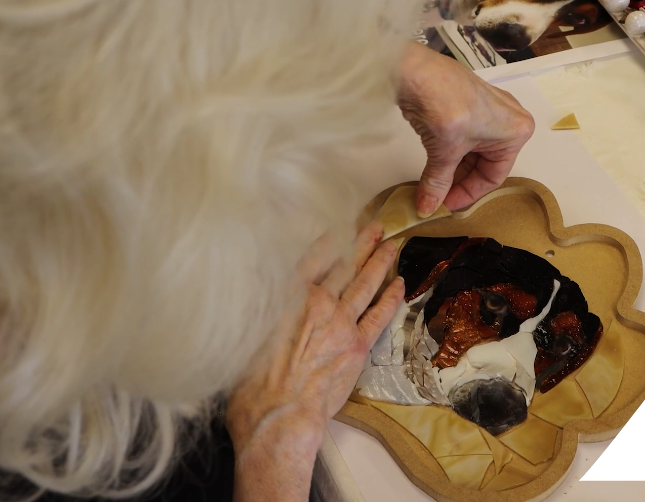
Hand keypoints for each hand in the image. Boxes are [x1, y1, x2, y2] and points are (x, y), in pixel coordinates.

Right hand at [226, 222, 403, 501]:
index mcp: (289, 296)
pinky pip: (379, 315)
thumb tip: (261, 286)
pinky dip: (391, 298)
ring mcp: (342, 324)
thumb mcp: (245, 333)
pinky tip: (399, 283)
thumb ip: (261, 305)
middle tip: (374, 226)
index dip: (330, 241)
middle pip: (344, 266)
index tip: (340, 227)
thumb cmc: (252, 384)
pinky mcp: (358, 347)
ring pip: (365, 284)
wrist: (279, 417)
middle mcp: (319, 303)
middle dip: (360, 243)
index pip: (314, 259)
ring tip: (391, 245)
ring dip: (379, 262)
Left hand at [399, 43, 534, 216]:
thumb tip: (427, 208)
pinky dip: (447, 155)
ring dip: (451, 170)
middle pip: (484, 165)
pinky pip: (462, 140)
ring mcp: (487, 112)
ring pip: (471, 153)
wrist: (415, 70)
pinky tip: (432, 168)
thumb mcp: (444, 152)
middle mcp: (508, 121)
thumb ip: (437, 183)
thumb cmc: (443, 102)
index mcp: (516, 131)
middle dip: (459, 183)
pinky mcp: (467, 107)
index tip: (447, 205)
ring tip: (431, 186)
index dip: (468, 194)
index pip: (494, 177)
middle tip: (437, 199)